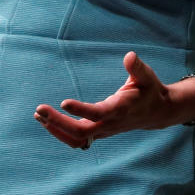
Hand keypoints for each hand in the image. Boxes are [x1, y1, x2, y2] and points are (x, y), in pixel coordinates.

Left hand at [33, 51, 194, 149]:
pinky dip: (60, 132)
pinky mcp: (98, 132)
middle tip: (39, 109)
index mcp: (121, 108)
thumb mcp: (147, 76)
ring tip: (38, 115)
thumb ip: (137, 67)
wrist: (155, 113)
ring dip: (56, 129)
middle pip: (81, 132)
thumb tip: (129, 56)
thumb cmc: (149, 90)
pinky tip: (46, 121)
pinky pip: (77, 139)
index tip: (63, 102)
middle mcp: (110, 123)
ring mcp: (103, 130)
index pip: (98, 114)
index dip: (81, 110)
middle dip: (58, 122)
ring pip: (77, 139)